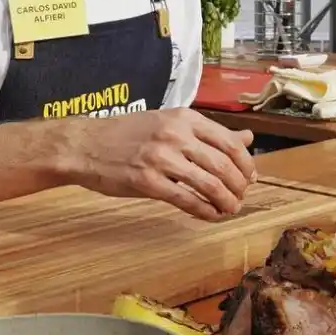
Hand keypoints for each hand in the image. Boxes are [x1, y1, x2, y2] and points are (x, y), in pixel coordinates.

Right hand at [67, 108, 256, 220]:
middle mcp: (176, 135)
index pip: (230, 142)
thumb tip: (248, 138)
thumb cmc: (128, 134)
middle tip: (242, 197)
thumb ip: (209, 133)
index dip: (246, 163)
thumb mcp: (170, 123)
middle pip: (223, 164)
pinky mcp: (146, 181)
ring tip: (230, 209)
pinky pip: (185, 200)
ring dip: (226, 201)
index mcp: (185, 118)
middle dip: (239, 185)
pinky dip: (204, 211)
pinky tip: (211, 216)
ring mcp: (161, 158)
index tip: (250, 177)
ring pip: (209, 184)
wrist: (85, 145)